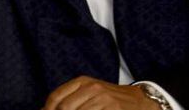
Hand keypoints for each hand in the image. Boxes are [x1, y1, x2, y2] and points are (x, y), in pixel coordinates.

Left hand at [43, 76, 159, 109]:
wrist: (142, 101)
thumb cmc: (112, 99)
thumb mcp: (90, 93)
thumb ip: (71, 99)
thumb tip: (46, 109)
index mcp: (82, 82)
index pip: (56, 97)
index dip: (47, 109)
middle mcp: (91, 87)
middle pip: (64, 107)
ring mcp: (103, 98)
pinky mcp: (113, 108)